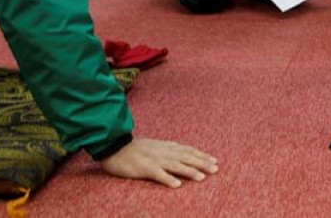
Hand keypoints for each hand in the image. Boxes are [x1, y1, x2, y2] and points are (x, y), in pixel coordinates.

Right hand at [100, 137, 217, 187]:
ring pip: (176, 165)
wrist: (114, 147)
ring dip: (190, 171)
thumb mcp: (155, 144)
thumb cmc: (134, 148)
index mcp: (167, 147)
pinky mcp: (144, 168)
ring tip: (202, 178)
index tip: (215, 161)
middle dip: (202, 163)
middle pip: (186, 157)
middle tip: (215, 170)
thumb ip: (168, 146)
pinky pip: (158, 174)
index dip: (202, 155)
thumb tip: (181, 147)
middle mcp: (164, 152)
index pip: (188, 150)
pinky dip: (168, 179)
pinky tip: (177, 185)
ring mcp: (154, 160)